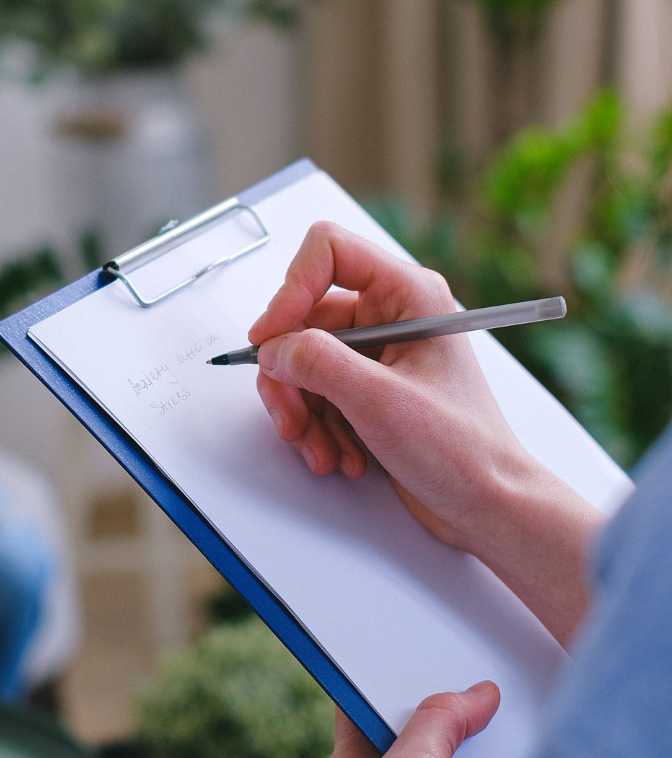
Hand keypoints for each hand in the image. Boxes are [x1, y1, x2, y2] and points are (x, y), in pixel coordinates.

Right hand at [249, 222, 604, 642]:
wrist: (487, 506)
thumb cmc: (462, 450)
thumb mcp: (380, 401)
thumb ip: (318, 363)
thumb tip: (273, 348)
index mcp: (408, 293)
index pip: (328, 251)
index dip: (290, 289)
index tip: (270, 338)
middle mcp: (390, 314)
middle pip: (303, 318)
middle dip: (291, 376)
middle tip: (291, 419)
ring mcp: (377, 352)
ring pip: (301, 361)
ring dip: (302, 411)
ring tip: (322, 450)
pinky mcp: (366, 386)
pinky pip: (314, 391)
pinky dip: (315, 427)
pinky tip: (339, 456)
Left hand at [328, 682, 500, 757]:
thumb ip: (434, 722)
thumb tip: (474, 696)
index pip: (362, 703)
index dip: (385, 674)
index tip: (410, 648)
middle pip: (414, 727)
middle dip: (441, 705)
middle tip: (467, 677)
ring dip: (473, 740)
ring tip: (494, 711)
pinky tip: (510, 757)